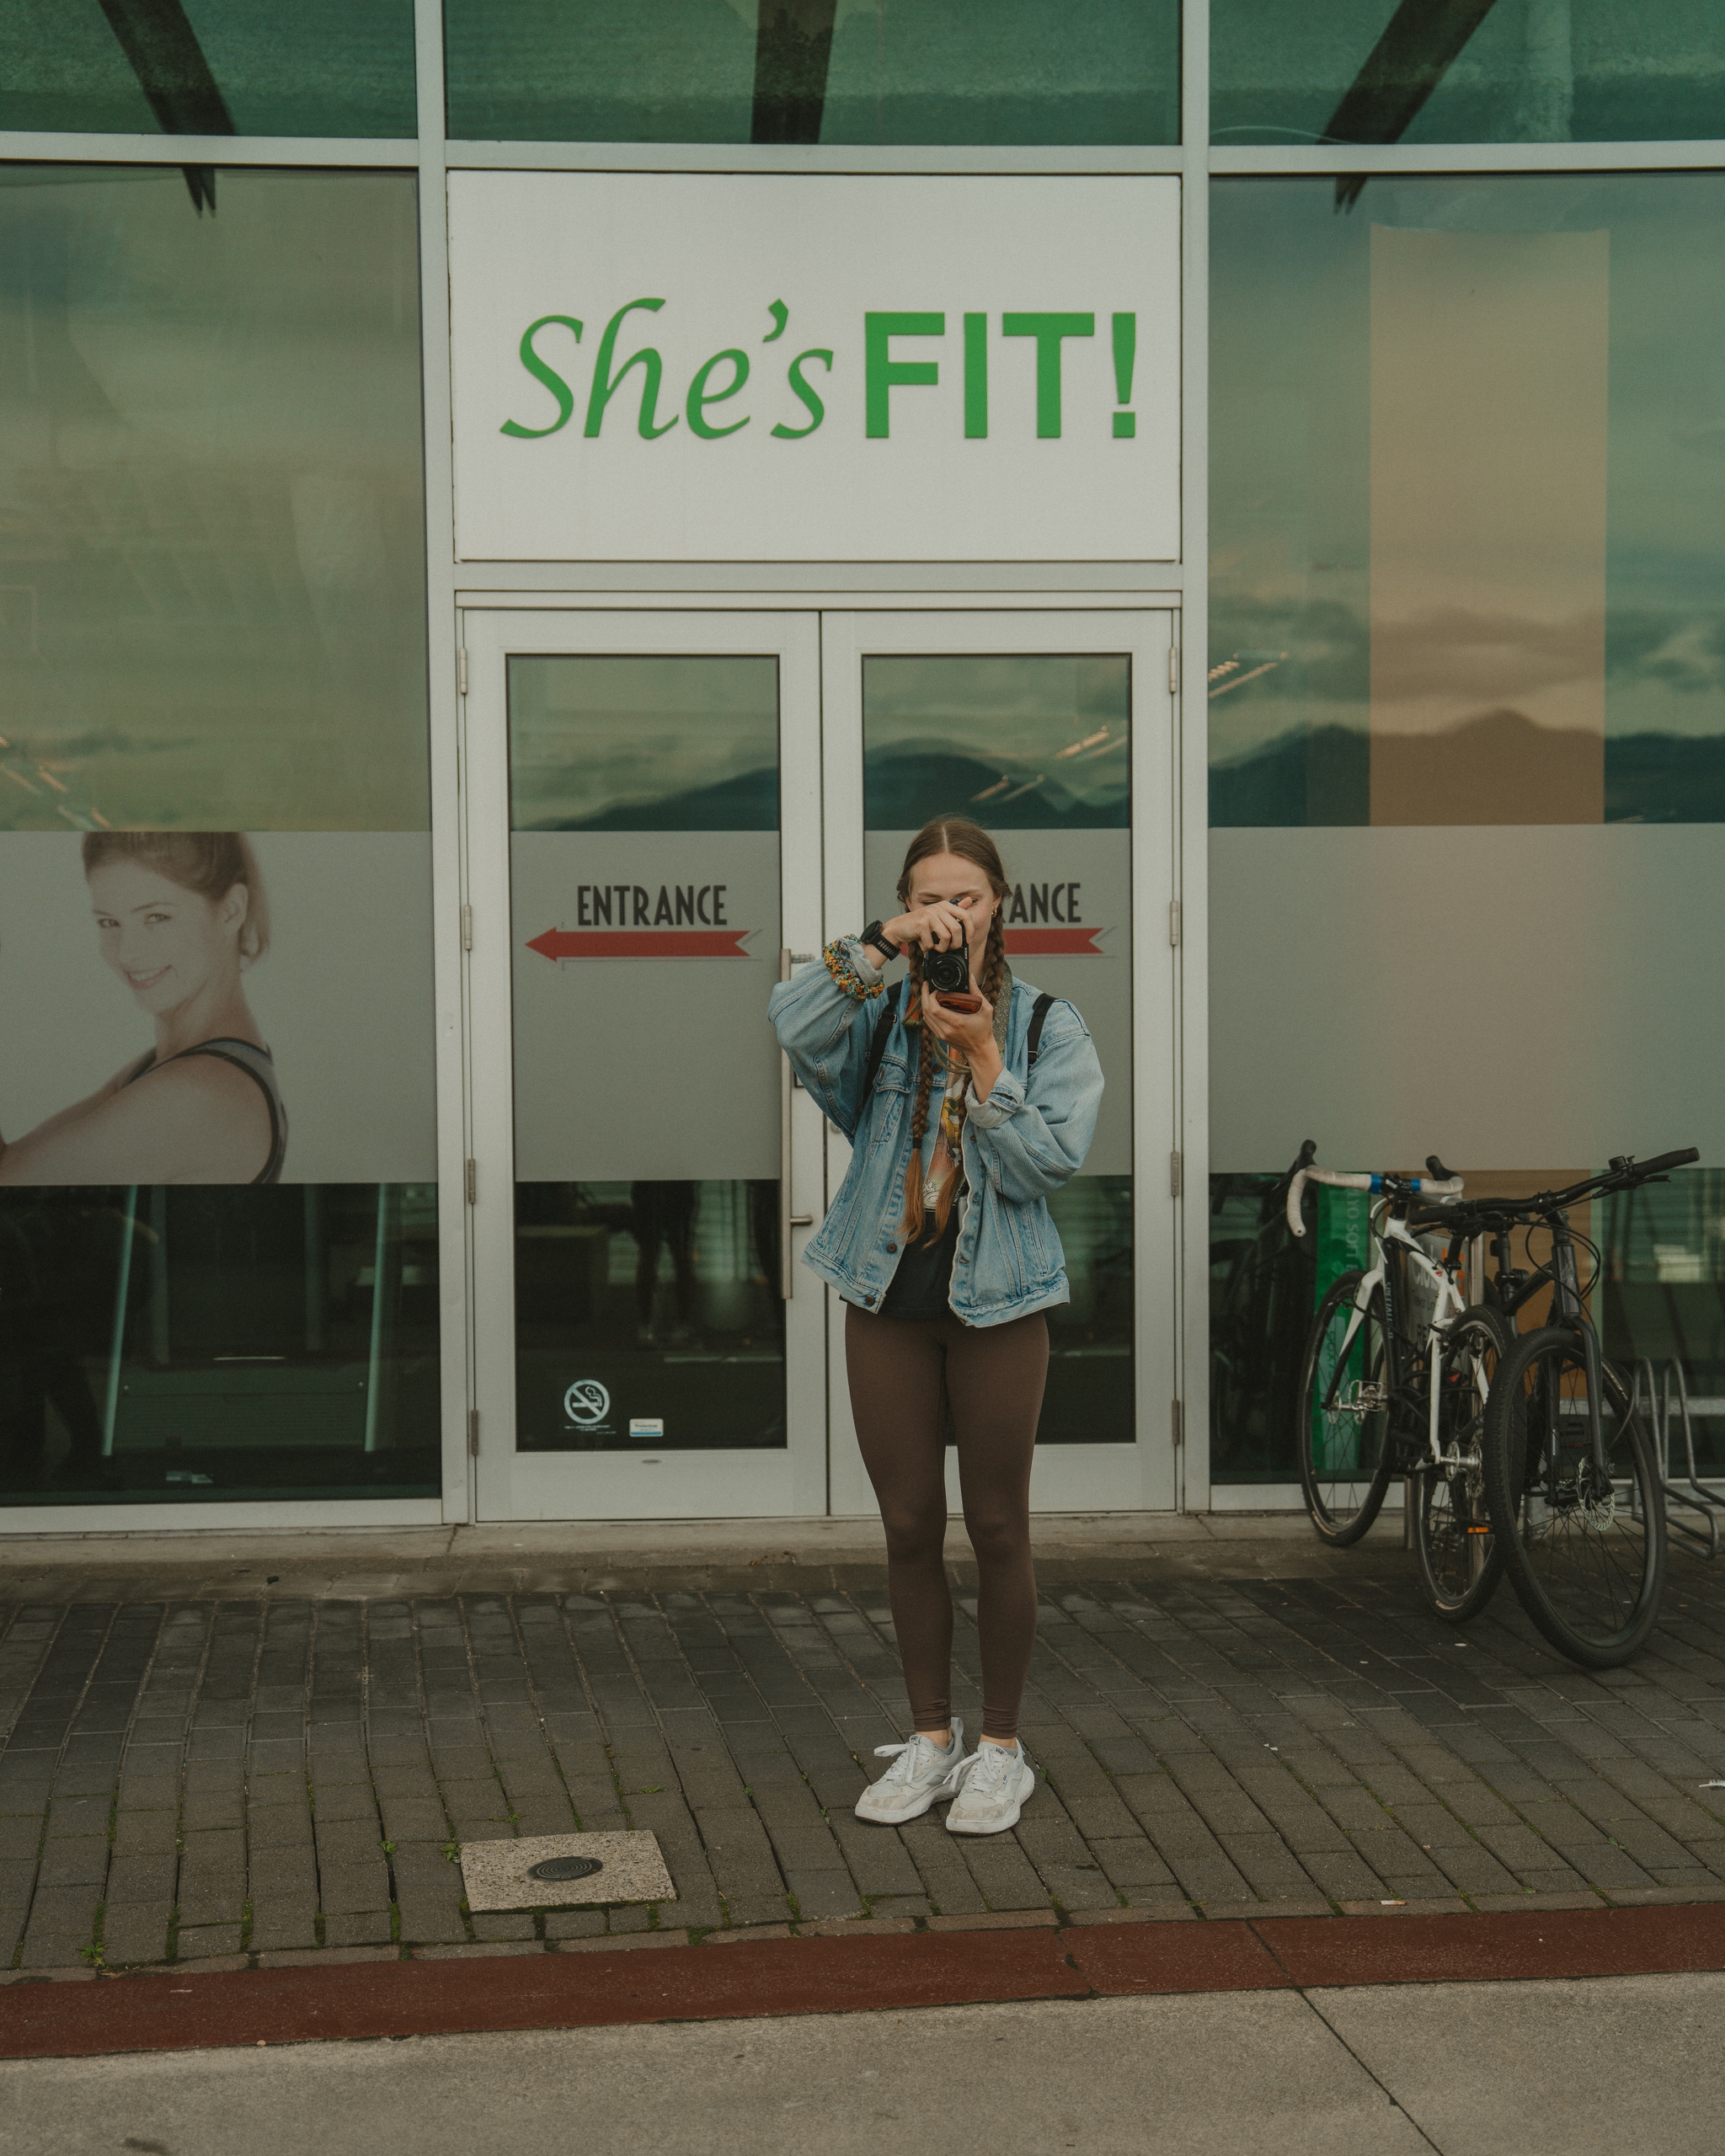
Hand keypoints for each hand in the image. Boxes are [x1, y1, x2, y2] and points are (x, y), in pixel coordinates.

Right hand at [880, 901, 971, 957]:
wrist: (899, 927)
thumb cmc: (921, 925)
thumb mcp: (939, 916)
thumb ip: (954, 911)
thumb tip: (969, 900)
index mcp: (945, 905)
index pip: (966, 916)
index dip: (970, 930)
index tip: (967, 941)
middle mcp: (938, 908)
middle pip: (957, 929)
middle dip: (956, 944)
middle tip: (950, 948)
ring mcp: (929, 915)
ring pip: (946, 937)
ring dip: (942, 948)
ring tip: (936, 948)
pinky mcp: (921, 924)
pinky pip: (931, 942)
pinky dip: (928, 948)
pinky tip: (924, 945)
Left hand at [920, 982, 1001, 1099]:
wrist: (980, 1049)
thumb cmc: (984, 1030)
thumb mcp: (986, 1010)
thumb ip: (977, 992)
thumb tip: (970, 977)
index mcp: (957, 1022)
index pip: (934, 1008)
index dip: (931, 996)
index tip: (935, 988)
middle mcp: (946, 1029)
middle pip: (926, 1011)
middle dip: (924, 996)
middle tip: (926, 986)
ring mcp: (942, 1034)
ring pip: (925, 1017)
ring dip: (924, 1003)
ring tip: (928, 993)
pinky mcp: (940, 1036)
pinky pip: (928, 1022)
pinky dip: (927, 1012)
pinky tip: (930, 1004)